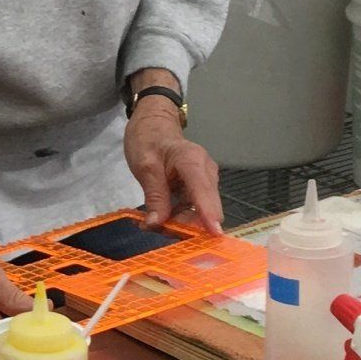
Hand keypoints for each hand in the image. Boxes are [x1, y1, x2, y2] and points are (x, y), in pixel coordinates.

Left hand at [124, 101, 222, 229]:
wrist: (152, 124)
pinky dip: (179, 216)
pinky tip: (162, 218)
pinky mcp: (199, 188)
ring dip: (181, 222)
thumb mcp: (145, 167)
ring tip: (155, 224)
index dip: (209, 214)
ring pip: (199, 210)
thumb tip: (157, 224)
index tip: (215, 235)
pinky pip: (193, 207)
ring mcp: (204, 180)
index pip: (203, 191)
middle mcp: (206, 171)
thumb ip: (154, 196)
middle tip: (163, 234)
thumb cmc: (149, 139)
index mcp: (192, 161)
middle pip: (205, 206)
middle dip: (188, 224)